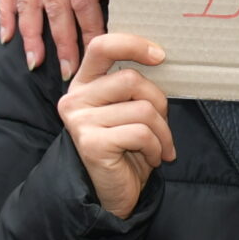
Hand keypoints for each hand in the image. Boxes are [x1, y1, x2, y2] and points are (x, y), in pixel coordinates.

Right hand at [1, 0, 105, 78]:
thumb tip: (123, 24)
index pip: (83, 1)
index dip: (89, 30)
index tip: (95, 56)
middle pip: (55, 8)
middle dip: (62, 43)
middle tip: (68, 71)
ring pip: (28, 4)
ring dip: (31, 37)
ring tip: (35, 64)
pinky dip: (5, 16)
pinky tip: (7, 39)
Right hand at [58, 33, 173, 217]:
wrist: (114, 194)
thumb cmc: (127, 149)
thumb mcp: (130, 110)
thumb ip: (135, 86)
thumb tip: (160, 57)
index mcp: (84, 83)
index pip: (102, 46)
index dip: (133, 45)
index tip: (160, 56)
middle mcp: (75, 98)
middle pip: (131, 79)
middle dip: (159, 103)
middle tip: (161, 125)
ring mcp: (80, 120)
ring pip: (142, 109)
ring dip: (162, 132)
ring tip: (159, 147)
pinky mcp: (91, 143)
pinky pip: (141, 134)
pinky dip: (157, 148)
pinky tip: (152, 159)